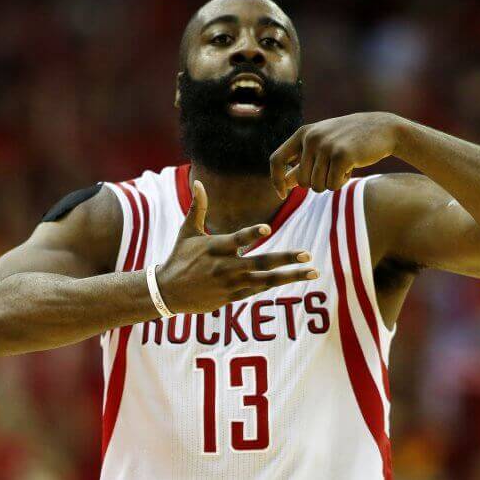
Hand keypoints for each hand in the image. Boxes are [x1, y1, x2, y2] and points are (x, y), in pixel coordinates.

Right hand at [156, 180, 319, 313]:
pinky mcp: (232, 297)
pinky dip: (275, 284)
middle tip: (307, 254)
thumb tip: (198, 182)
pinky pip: (257, 290)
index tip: (267, 229)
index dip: (251, 234)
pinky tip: (293, 278)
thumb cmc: (178, 257)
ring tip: (312, 271)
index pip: (237, 239)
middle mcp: (225, 267)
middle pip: (260, 262)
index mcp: (215, 247)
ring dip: (290, 276)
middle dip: (286, 259)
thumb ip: (198, 208)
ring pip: (265, 280)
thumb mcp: (187, 232)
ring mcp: (230, 284)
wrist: (168, 292)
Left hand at [269, 112, 400, 196]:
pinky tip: (351, 168)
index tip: (282, 195)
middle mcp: (311, 138)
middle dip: (316, 184)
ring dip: (331, 183)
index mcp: (303, 133)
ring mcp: (326, 146)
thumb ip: (303, 161)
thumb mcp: (323, 145)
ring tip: (343, 167)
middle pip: (301, 181)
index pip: (276, 160)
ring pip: (317, 186)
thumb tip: (284, 183)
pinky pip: (333, 186)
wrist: (382, 129)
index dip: (276, 180)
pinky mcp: (342, 156)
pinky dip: (342, 183)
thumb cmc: (350, 140)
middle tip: (332, 171)